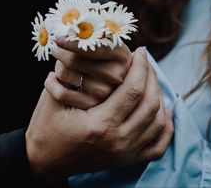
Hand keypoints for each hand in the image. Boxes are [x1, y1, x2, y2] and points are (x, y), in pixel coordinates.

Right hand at [26, 48, 173, 181]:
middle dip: (151, 77)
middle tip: (145, 62)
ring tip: (150, 80)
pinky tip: (165, 111)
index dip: (140, 67)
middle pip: (150, 104)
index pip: (133, 90)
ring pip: (158, 121)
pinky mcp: (126, 160)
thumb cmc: (47, 125)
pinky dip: (166, 126)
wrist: (45, 159)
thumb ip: (76, 74)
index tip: (140, 52)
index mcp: (100, 125)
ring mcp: (125, 154)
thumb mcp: (56, 97)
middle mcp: (118, 142)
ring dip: (159, 96)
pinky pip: (158, 145)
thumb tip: (100, 51)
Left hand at [51, 37, 131, 108]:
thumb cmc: (97, 52)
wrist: (102, 77)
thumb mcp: (100, 40)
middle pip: (74, 60)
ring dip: (58, 67)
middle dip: (59, 52)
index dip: (74, 42)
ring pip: (64, 73)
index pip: (95, 48)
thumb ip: (88, 34)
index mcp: (121, 55)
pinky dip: (51, 83)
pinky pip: (60, 93)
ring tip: (62, 65)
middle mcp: (117, 76)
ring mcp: (104, 93)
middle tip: (56, 49)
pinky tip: (53, 78)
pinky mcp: (90, 106)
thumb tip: (68, 31)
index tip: (58, 39)